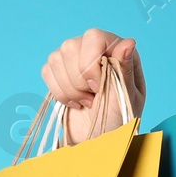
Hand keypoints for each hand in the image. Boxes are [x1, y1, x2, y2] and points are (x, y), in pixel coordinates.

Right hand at [40, 28, 145, 144]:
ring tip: (88, 101)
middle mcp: (94, 48)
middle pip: (70, 47)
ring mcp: (75, 57)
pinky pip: (46, 71)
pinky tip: (76, 102)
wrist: (101, 138)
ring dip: (71, 89)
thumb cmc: (119, 117)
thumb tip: (129, 42)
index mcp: (116, 49)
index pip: (94, 37)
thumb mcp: (126, 95)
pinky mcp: (59, 71)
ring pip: (56, 59)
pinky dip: (60, 93)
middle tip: (94, 97)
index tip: (98, 87)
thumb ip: (125, 68)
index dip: (90, 63)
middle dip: (79, 80)